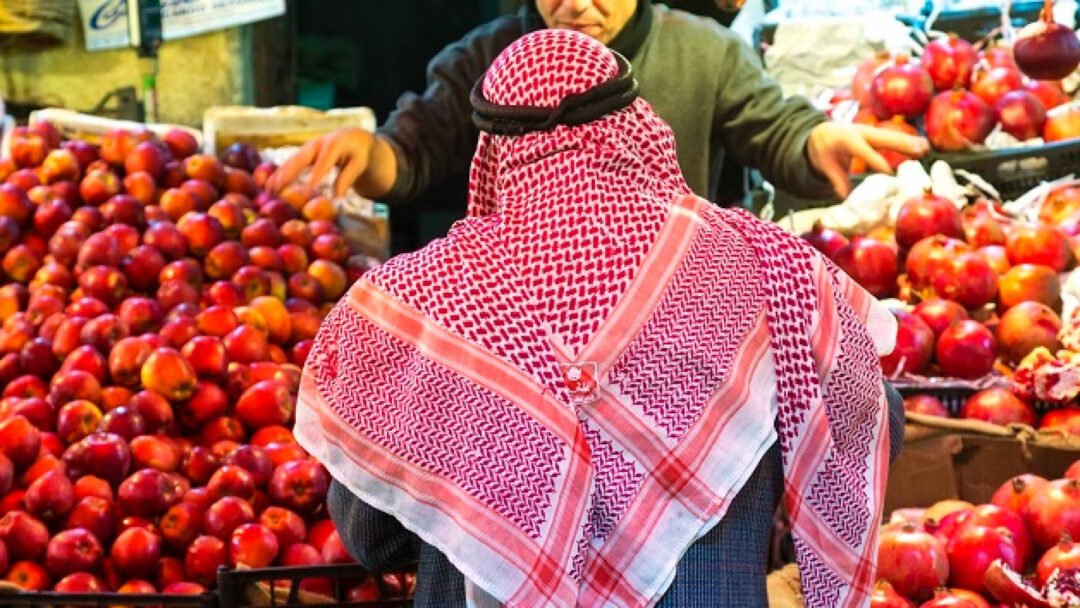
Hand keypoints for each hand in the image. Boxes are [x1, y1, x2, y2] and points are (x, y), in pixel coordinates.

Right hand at [266, 127, 382, 197]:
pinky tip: (269, 184)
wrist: (353, 137)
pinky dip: (280, 173)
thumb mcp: (359, 164)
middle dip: (288, 174)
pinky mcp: (304, 152)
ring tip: (267, 188)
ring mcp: (308, 147)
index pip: (323, 163)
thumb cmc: (359, 153)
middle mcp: (317, 144)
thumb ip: (347, 178)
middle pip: (300, 159)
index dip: (315, 175)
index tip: (308, 190)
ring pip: (291, 161)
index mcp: (334, 145)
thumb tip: (336, 198)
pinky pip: (290, 163)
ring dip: (279, 174)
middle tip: (276, 188)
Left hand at [806, 122, 929, 198]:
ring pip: (891, 136)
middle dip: (900, 144)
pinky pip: (893, 137)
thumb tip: (845, 196)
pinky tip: (923, 145)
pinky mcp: (876, 133)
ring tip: (926, 148)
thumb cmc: (823, 149)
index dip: (874, 159)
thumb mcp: (825, 164)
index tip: (888, 171)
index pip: (862, 150)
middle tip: (919, 151)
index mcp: (846, 139)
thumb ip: (835, 179)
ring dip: (909, 141)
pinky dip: (908, 140)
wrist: (821, 131)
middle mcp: (860, 132)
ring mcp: (870, 130)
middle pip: (883, 138)